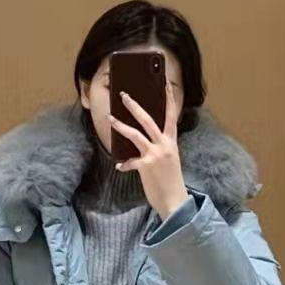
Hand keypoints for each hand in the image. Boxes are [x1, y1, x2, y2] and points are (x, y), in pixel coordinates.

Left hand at [108, 83, 188, 220]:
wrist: (174, 200)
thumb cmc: (170, 180)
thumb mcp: (169, 159)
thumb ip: (160, 147)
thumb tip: (147, 140)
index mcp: (171, 141)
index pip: (171, 115)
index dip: (169, 99)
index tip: (165, 84)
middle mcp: (164, 145)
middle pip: (148, 120)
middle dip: (135, 106)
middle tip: (124, 96)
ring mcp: (155, 154)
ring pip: (136, 134)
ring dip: (121, 126)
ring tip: (110, 118)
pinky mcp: (146, 166)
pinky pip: (130, 162)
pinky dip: (124, 164)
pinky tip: (120, 166)